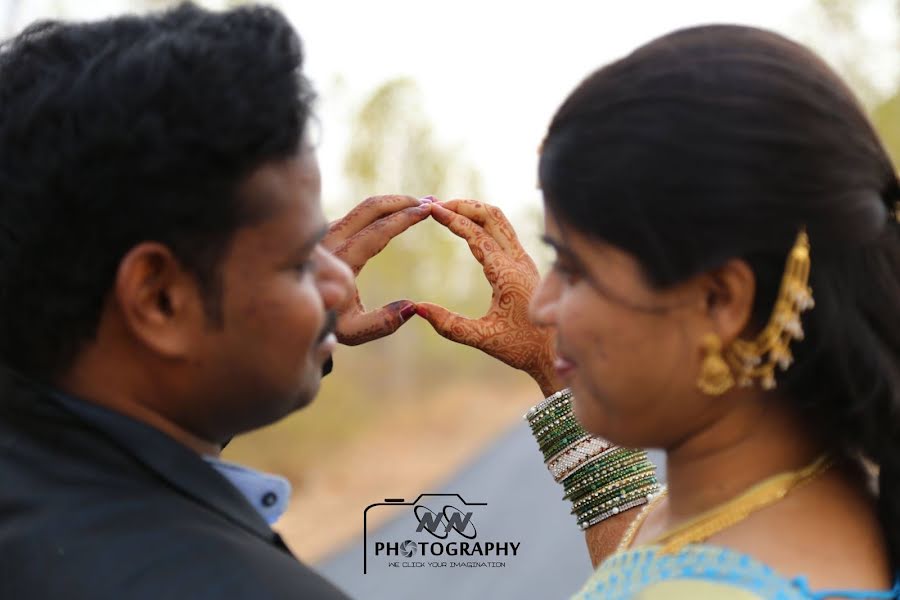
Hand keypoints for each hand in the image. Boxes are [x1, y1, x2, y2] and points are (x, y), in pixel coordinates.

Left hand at [323, 195, 430, 344]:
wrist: (293, 310)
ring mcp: (326, 232)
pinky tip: (398, 213)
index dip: (405, 218)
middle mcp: (330, 240)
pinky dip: (380, 210)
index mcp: (341, 261)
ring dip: (392, 203)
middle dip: (402, 202)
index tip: (427, 210)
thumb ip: (383, 323)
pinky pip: (357, 213)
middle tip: (429, 202)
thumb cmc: (327, 323)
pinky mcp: (326, 231)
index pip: (378, 230)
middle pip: (370, 207)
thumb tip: (412, 306)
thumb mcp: (354, 331)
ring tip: (419, 204)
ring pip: (363, 207)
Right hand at [417, 200, 559, 395]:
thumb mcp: (484, 339)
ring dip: (474, 210)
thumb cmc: (523, 347)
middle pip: (491, 216)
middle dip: (463, 206)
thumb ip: (450, 325)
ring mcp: (524, 260)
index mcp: (508, 275)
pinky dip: (483, 221)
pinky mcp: (524, 264)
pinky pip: (503, 231)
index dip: (453, 219)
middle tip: (436, 205)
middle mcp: (519, 261)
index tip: (432, 209)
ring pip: (500, 220)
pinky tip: (467, 225)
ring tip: (448, 209)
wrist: (555, 352)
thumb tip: (417, 308)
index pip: (477, 236)